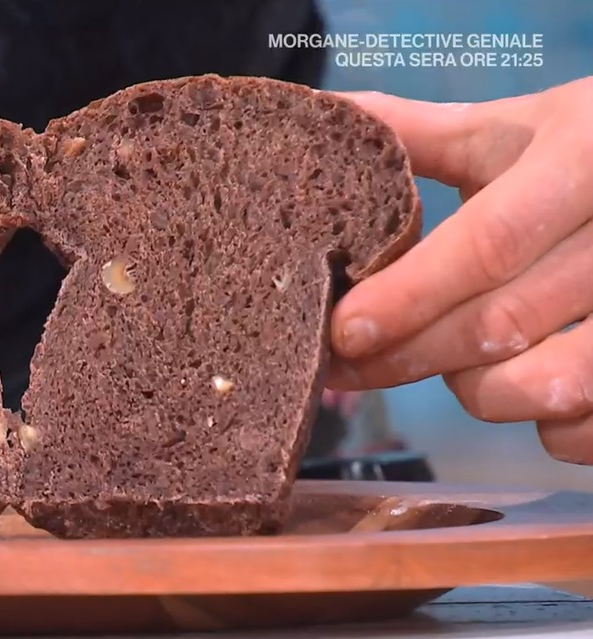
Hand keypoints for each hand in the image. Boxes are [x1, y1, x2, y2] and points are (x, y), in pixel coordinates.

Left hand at [327, 77, 592, 463]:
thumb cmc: (587, 152)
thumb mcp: (520, 128)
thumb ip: (424, 133)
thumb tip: (332, 117)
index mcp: (581, 159)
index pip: (489, 242)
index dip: (409, 295)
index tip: (343, 330)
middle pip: (503, 323)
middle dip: (410, 356)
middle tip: (345, 368)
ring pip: (548, 386)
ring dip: (478, 391)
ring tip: (450, 365)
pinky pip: (588, 428)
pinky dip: (542, 428)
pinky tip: (518, 387)